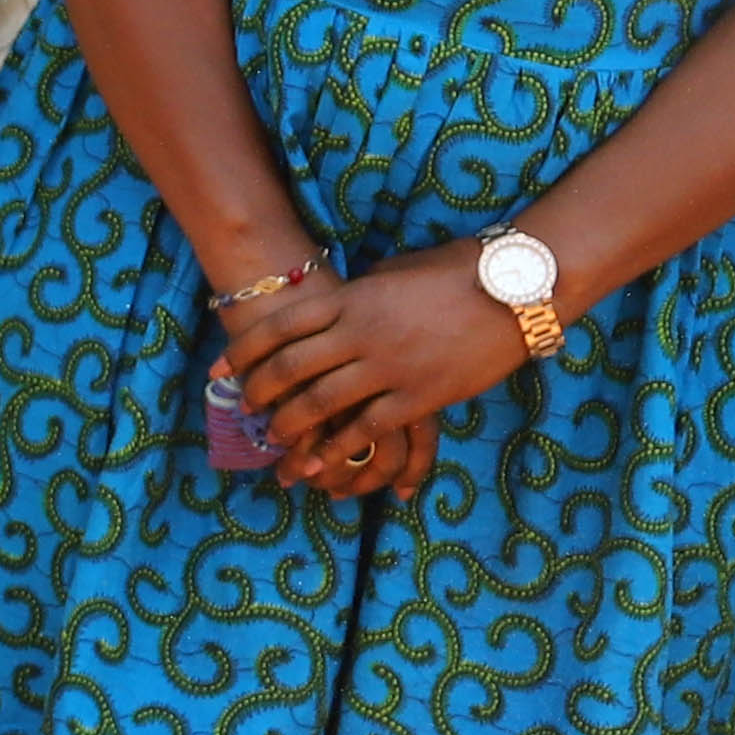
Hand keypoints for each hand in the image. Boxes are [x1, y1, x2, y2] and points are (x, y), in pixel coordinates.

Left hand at [220, 239, 532, 486]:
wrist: (515, 291)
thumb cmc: (456, 272)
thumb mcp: (395, 272)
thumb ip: (360, 292)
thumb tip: (336, 302)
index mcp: (354, 298)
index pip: (283, 325)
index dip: (245, 350)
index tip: (220, 370)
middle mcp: (363, 332)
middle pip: (292, 366)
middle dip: (260, 391)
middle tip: (244, 408)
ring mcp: (390, 366)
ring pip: (323, 402)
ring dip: (291, 424)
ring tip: (274, 439)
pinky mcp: (420, 396)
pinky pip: (368, 428)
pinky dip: (339, 447)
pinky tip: (322, 462)